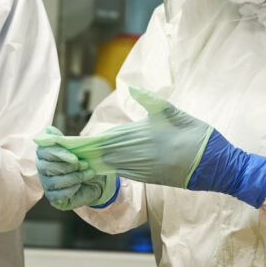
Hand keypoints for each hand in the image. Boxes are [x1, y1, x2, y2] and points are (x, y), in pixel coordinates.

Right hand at [35, 127, 117, 210]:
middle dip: (69, 167)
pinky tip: (80, 185)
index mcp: (44, 153)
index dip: (59, 155)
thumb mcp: (75, 148)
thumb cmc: (81, 160)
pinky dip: (72, 189)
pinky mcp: (53, 198)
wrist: (93, 179)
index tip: (75, 158)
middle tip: (84, 164)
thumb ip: (62, 140)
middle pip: (48, 168)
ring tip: (88, 173)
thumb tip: (49, 130)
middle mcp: (41, 169)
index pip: (44, 152)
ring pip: (55, 182)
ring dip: (74, 177)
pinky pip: (58, 195)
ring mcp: (46, 184)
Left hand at [45, 87, 265, 206]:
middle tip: (49, 151)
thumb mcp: (174, 113)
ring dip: (83, 161)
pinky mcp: (146, 177)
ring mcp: (139, 168)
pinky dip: (100, 170)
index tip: (57, 141)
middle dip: (72, 152)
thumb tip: (133, 89)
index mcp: (138, 136)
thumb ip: (152, 102)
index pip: (99, 139)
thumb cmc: (198, 136)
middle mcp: (135, 154)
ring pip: (104, 164)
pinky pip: (117, 172)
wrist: (216, 166)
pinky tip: (90, 168)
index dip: (76, 141)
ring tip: (62, 159)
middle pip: (96, 153)